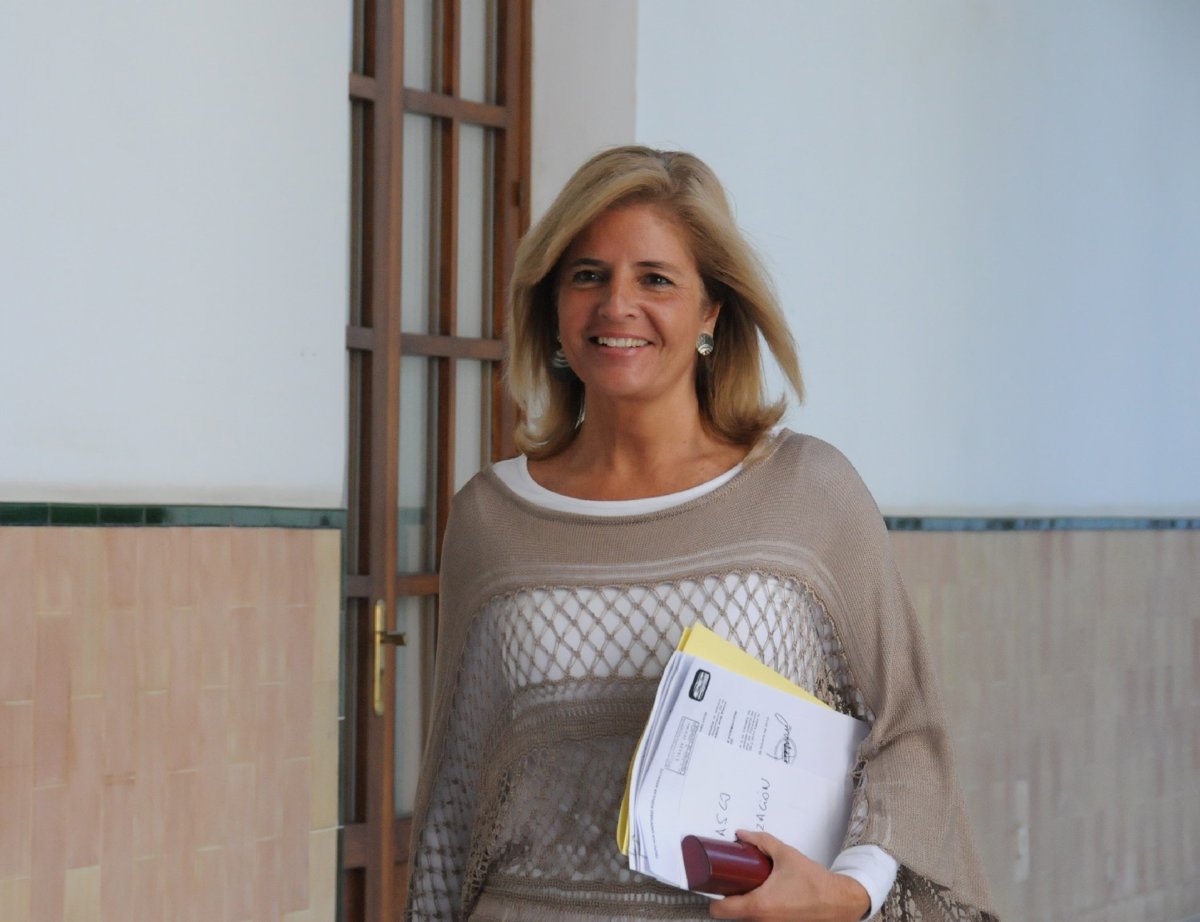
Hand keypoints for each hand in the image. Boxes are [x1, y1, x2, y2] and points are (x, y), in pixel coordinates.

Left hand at [707, 830, 869, 921]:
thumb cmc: (815, 883)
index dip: (713, 897)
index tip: (716, 885)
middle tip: (734, 882)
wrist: (840, 902)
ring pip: (746, 920)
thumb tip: (742, 835)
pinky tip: (766, 898)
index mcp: (759, 905)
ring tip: (752, 888)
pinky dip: (760, 912)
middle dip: (730, 899)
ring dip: (745, 906)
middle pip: (731, 915)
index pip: (719, 910)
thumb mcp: (786, 855)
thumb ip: (761, 842)